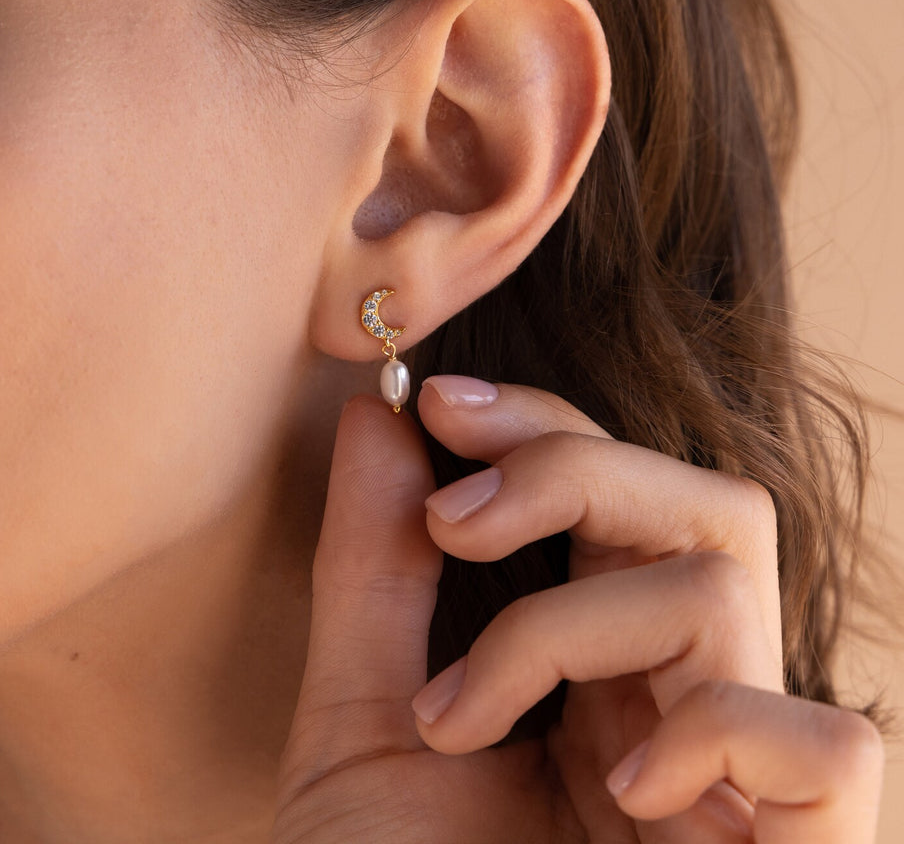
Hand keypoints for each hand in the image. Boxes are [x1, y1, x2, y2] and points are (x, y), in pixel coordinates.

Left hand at [271, 380, 883, 842]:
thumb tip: (374, 420)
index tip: (433, 403)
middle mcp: (683, 707)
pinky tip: (620, 790)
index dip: (541, 422)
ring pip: (727, 596)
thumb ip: (371, 573)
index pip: (618, 489)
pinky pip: (829, 749)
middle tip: (459, 517)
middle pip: (702, 507)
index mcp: (597, 671)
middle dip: (575, 471)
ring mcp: (745, 789)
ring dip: (572, 626)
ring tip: (465, 718)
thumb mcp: (362, 726)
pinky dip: (718, 733)